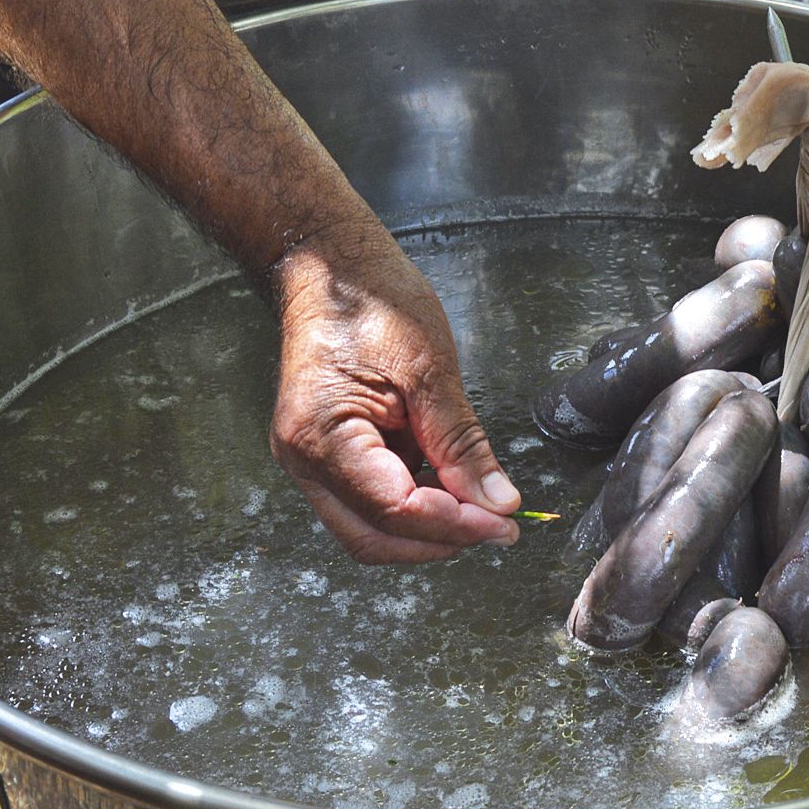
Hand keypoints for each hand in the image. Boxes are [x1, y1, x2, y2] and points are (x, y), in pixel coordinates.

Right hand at [270, 222, 521, 563]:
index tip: (504, 524)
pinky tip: (446, 481)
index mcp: (323, 435)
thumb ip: (463, 445)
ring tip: (475, 499)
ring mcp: (308, 461)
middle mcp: (304, 460)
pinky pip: (367, 502)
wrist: (329, 267)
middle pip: (373, 539)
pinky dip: (411, 504)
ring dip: (425, 526)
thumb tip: (499, 504)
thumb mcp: (430, 370)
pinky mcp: (323, 456)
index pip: (394, 509)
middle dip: (438, 540)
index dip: (454, 525)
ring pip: (368, 529)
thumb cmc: (370, 301)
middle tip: (496, 526)